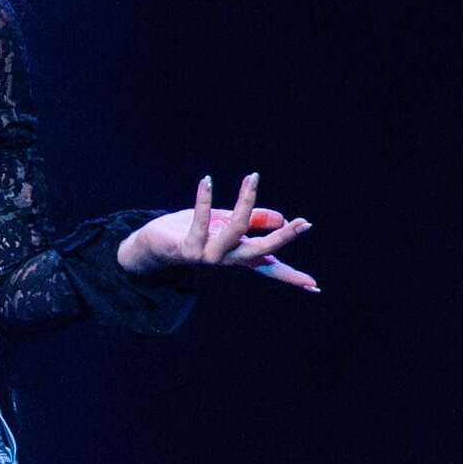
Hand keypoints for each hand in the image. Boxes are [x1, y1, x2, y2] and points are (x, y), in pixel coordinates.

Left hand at [117, 172, 318, 292]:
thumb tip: (279, 217)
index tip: (314, 285)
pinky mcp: (187, 248)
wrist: (148, 248)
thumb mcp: (221, 224)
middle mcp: (225, 259)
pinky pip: (200, 221)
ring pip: (235, 230)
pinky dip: (204, 200)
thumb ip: (248, 220)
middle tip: (305, 223)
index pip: (268, 267)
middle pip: (260, 251)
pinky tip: (207, 181)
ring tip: (252, 178)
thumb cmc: (188, 233)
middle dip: (283, 238)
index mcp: (236, 255)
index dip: (291, 276)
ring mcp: (207, 256)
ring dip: (245, 201)